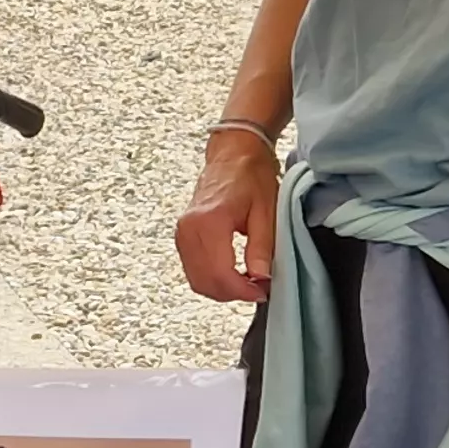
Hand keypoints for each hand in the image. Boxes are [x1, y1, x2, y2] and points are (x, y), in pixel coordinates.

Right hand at [173, 134, 280, 303]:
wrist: (233, 154)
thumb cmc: (250, 175)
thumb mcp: (266, 211)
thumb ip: (261, 248)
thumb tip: (261, 278)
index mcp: (209, 222)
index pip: (220, 274)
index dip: (242, 291)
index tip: (262, 291)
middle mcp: (189, 229)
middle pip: (205, 282)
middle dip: (232, 293)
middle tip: (258, 289)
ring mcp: (182, 233)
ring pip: (196, 280)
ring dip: (221, 288)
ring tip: (247, 281)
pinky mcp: (182, 236)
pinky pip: (193, 269)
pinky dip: (212, 278)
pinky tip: (233, 273)